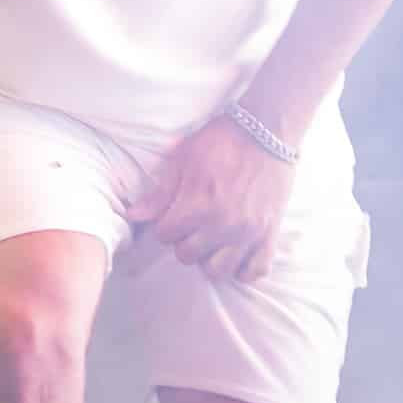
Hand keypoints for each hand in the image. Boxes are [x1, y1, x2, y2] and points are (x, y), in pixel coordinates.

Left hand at [125, 116, 296, 285]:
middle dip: (183, 241)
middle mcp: (223, 224)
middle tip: (192, 225)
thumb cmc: (221, 140)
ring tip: (212, 240)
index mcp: (198, 204)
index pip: (164, 236)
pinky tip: (236, 252)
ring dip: (210, 258)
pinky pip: (255, 271)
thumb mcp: (184, 158)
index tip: (173, 214)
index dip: (164, 224)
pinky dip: (244, 268)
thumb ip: (160, 193)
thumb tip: (133, 216)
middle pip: (187, 256)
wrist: (266, 131)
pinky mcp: (270, 234)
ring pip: (218, 271)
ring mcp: (248, 233)